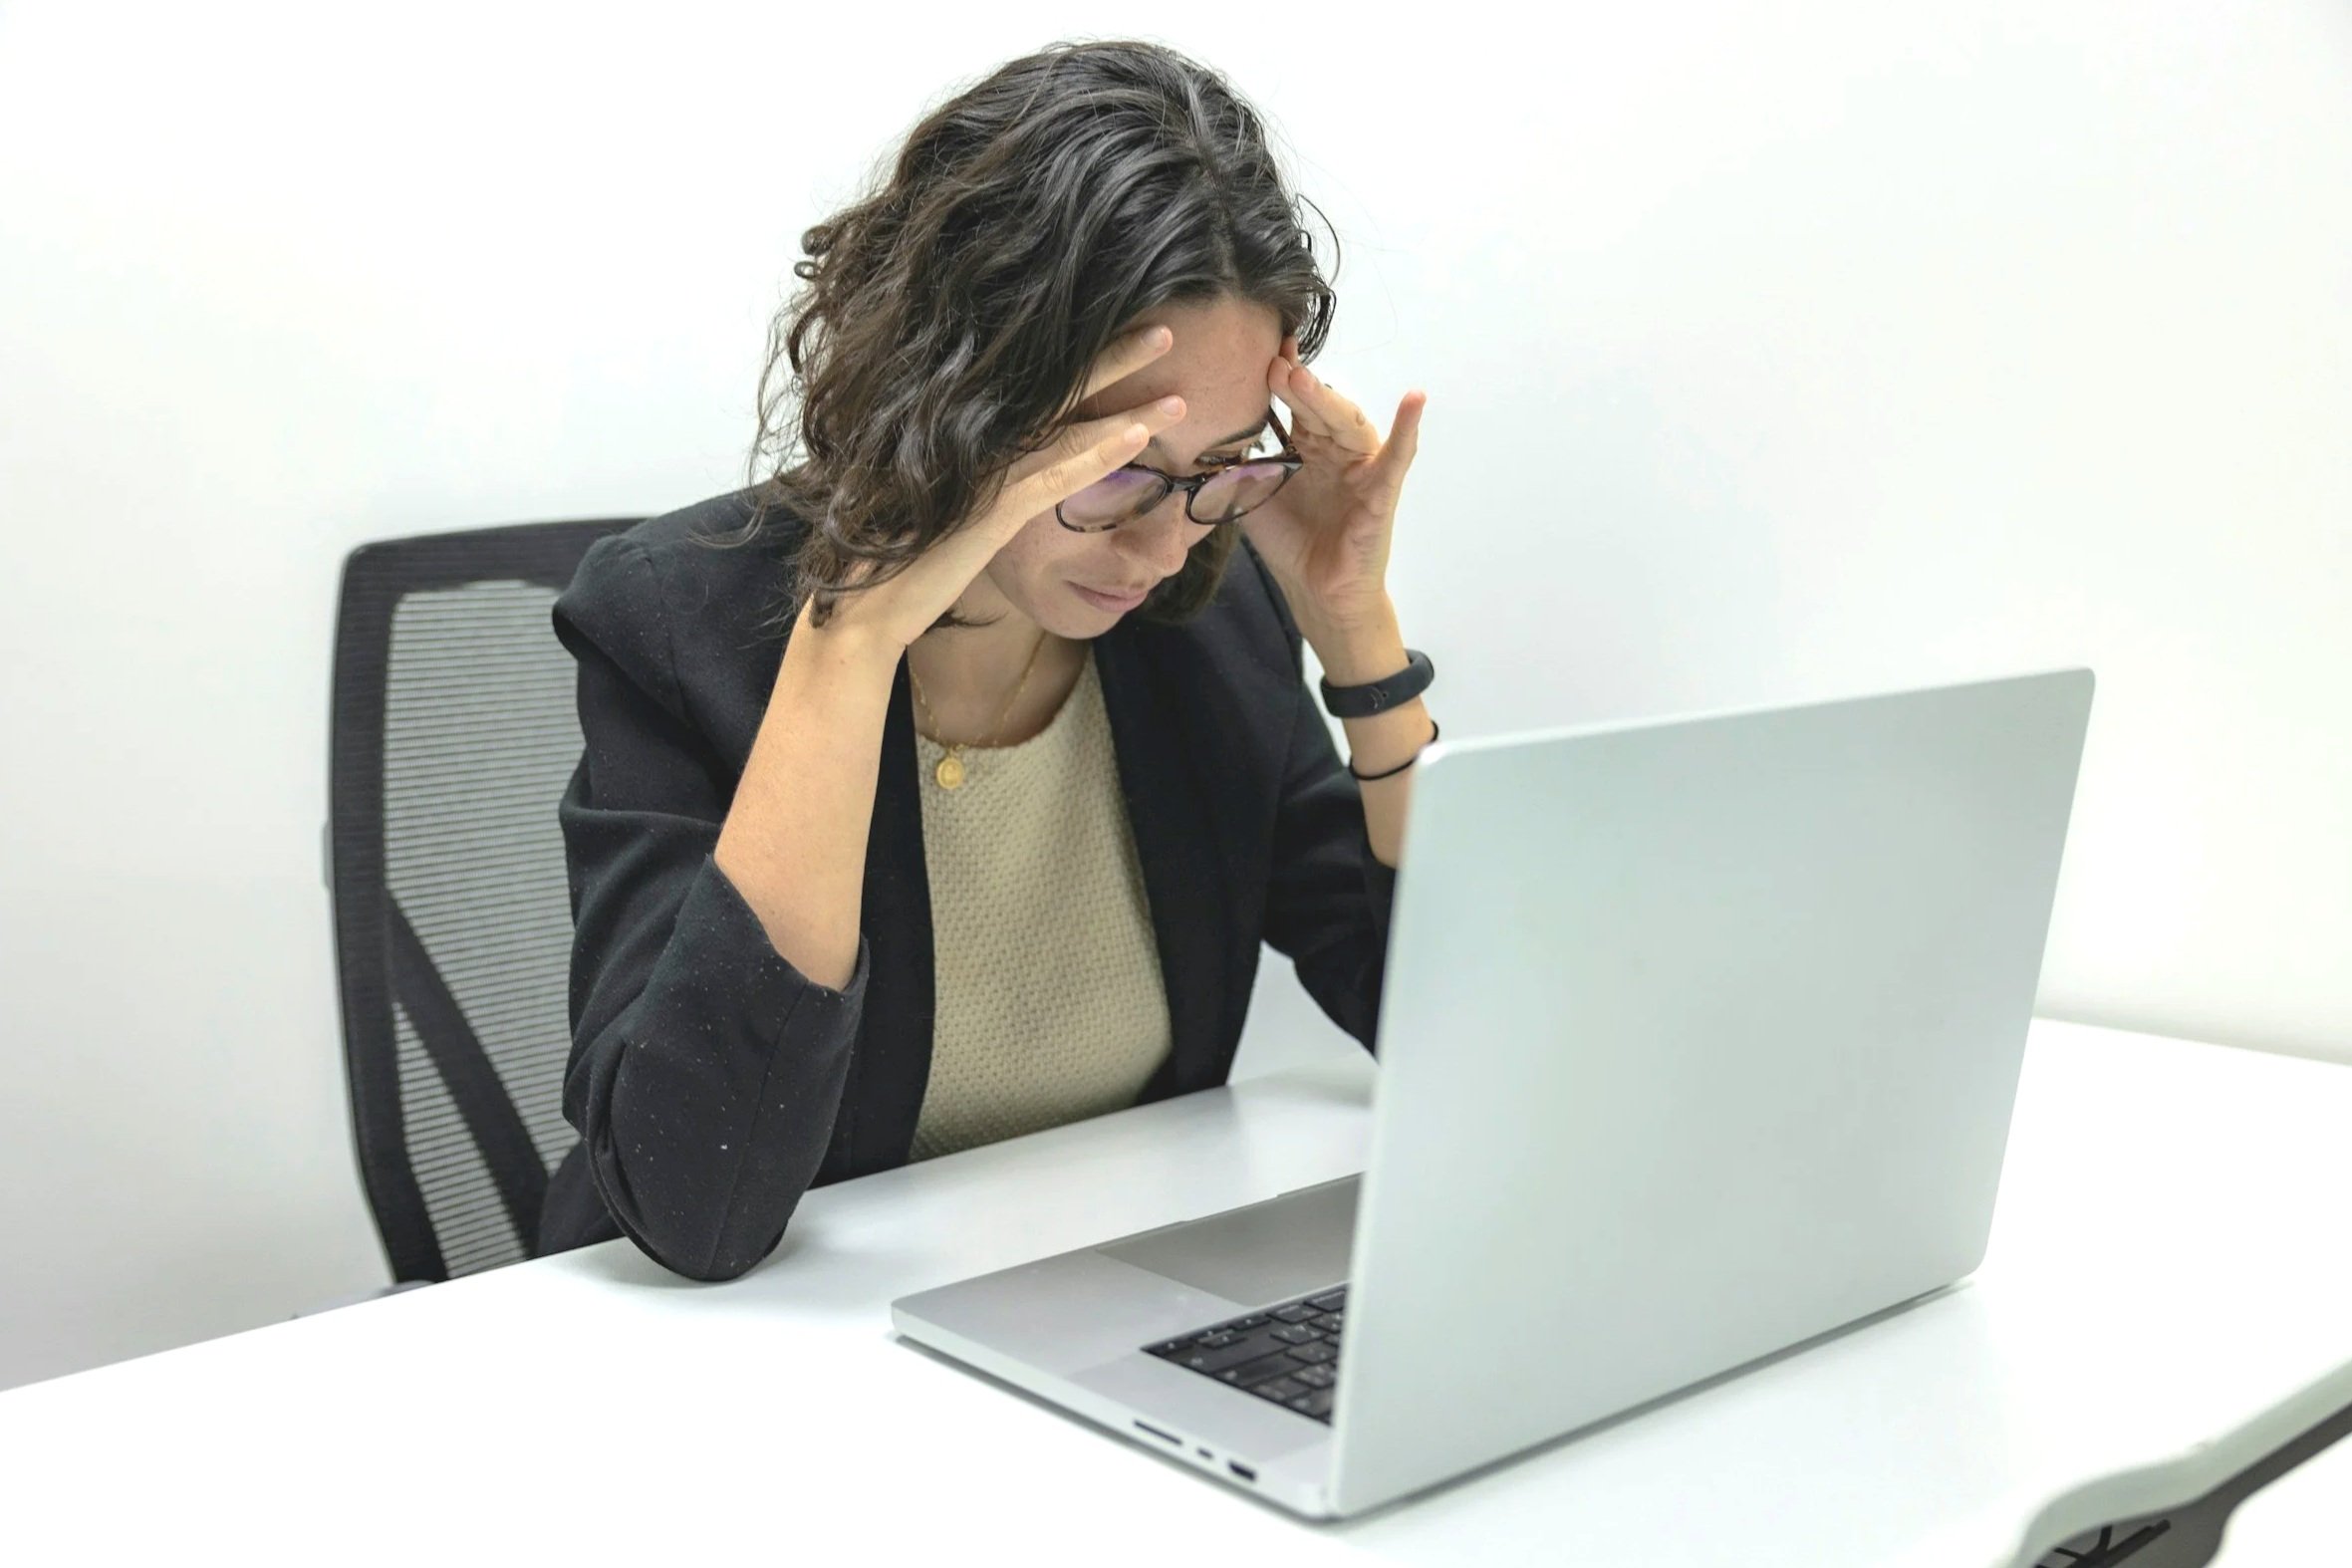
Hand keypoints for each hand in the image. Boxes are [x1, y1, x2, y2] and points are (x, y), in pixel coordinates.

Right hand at [804, 324, 1187, 653]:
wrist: (865, 605)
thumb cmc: (903, 557)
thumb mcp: (948, 507)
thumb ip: (980, 480)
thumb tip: (1007, 468)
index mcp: (972, 438)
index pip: (1042, 389)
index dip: (1086, 360)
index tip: (1127, 335)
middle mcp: (980, 443)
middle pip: (1060, 389)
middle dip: (1115, 358)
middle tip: (1165, 330)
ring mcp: (985, 472)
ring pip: (1070, 428)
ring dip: (1128, 409)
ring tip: (1179, 395)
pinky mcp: (991, 511)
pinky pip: (1056, 476)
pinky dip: (1100, 454)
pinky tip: (1140, 438)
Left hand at [1237, 332, 1425, 636]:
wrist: (1315, 591)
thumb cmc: (1289, 542)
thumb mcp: (1251, 497)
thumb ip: (1233, 465)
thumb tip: (1199, 434)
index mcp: (1306, 445)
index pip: (1293, 401)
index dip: (1278, 377)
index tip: (1258, 350)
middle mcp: (1335, 448)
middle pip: (1317, 407)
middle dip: (1294, 384)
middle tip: (1271, 362)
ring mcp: (1361, 467)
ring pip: (1347, 422)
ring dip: (1327, 399)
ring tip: (1302, 378)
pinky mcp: (1382, 491)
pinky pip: (1398, 456)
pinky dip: (1408, 428)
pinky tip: (1415, 399)